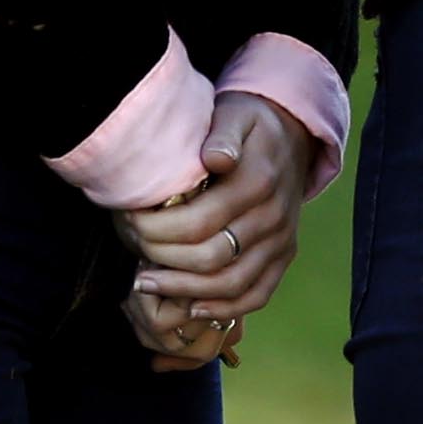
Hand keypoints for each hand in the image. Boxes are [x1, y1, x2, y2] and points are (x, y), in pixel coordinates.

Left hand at [115, 92, 305, 372]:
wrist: (293, 135)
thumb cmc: (250, 126)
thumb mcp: (235, 115)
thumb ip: (223, 135)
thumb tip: (215, 159)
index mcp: (258, 182)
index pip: (198, 223)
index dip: (156, 231)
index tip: (129, 221)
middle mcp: (274, 216)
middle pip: (210, 257)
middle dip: (162, 259)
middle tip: (133, 249)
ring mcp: (282, 239)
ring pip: (231, 283)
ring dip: (184, 290)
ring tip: (146, 283)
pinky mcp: (285, 254)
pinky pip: (258, 294)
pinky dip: (225, 308)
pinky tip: (191, 306)